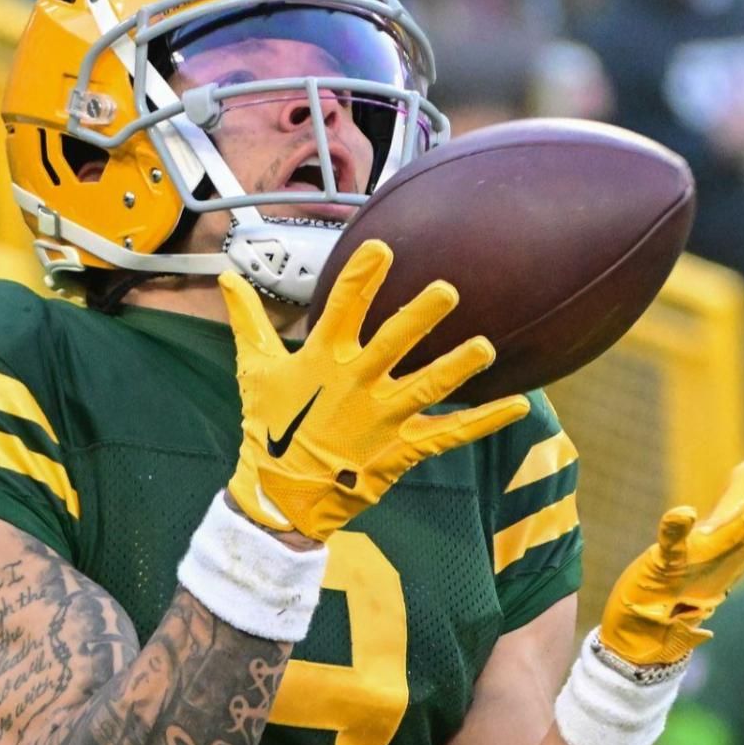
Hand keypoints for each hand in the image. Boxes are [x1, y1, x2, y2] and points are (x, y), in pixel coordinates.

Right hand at [221, 240, 529, 541]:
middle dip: (418, 318)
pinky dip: (484, 421)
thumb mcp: (254, 370)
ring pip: (426, 388)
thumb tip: (225, 276)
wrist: (281, 496)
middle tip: (447, 291)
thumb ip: (247, 319)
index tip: (383, 248)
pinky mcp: (402, 449)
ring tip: (484, 347)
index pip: (340, 309)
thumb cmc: (269, 426)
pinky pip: (449, 433)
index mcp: (322, 360)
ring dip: (457, 367)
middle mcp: (356, 385)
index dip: (361, 279)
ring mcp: (382, 418)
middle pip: (391, 345)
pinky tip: (518, 406)